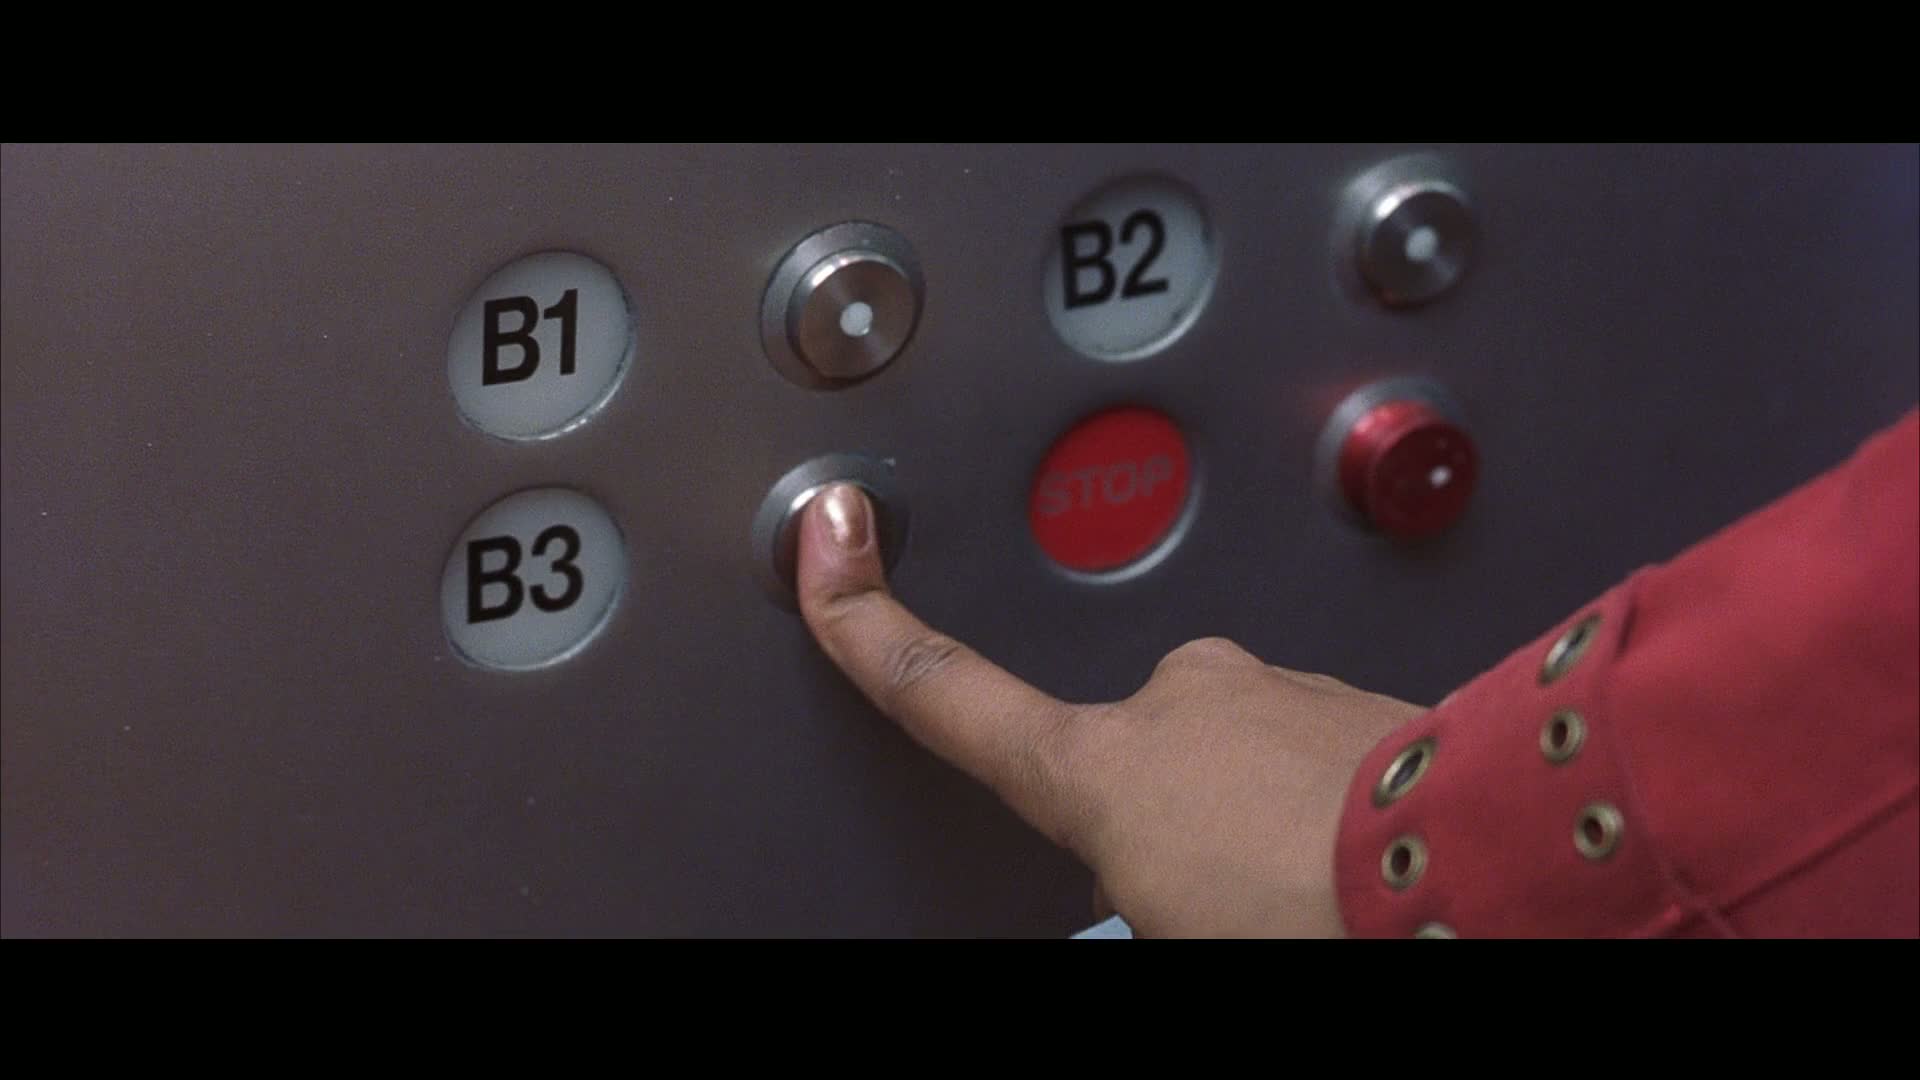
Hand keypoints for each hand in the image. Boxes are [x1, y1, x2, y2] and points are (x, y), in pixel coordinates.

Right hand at [794, 483, 1427, 937]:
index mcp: (1103, 767)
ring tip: (1318, 896)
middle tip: (1232, 905)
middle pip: (1130, 759)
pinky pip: (1318, 751)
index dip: (868, 625)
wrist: (1486, 873)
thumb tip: (1144, 881)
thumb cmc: (1322, 918)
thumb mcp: (1171, 929)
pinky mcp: (1361, 694)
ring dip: (1261, 821)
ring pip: (1234, 757)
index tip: (827, 547)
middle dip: (1165, 822)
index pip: (948, 691)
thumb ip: (1130, 886)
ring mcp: (1275, 688)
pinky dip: (1333, 803)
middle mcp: (1179, 700)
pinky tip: (1371, 860)